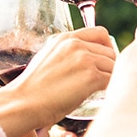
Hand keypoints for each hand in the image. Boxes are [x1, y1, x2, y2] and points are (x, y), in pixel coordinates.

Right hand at [0, 26, 115, 126]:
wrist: (23, 103)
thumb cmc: (32, 89)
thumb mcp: (47, 59)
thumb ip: (65, 55)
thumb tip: (82, 62)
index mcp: (64, 39)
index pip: (100, 33)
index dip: (107, 47)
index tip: (103, 60)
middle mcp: (75, 44)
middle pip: (110, 51)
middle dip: (110, 66)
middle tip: (104, 81)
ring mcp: (84, 59)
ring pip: (114, 66)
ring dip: (111, 78)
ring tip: (101, 90)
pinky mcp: (91, 77)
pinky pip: (112, 80)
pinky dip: (111, 89)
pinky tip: (102, 96)